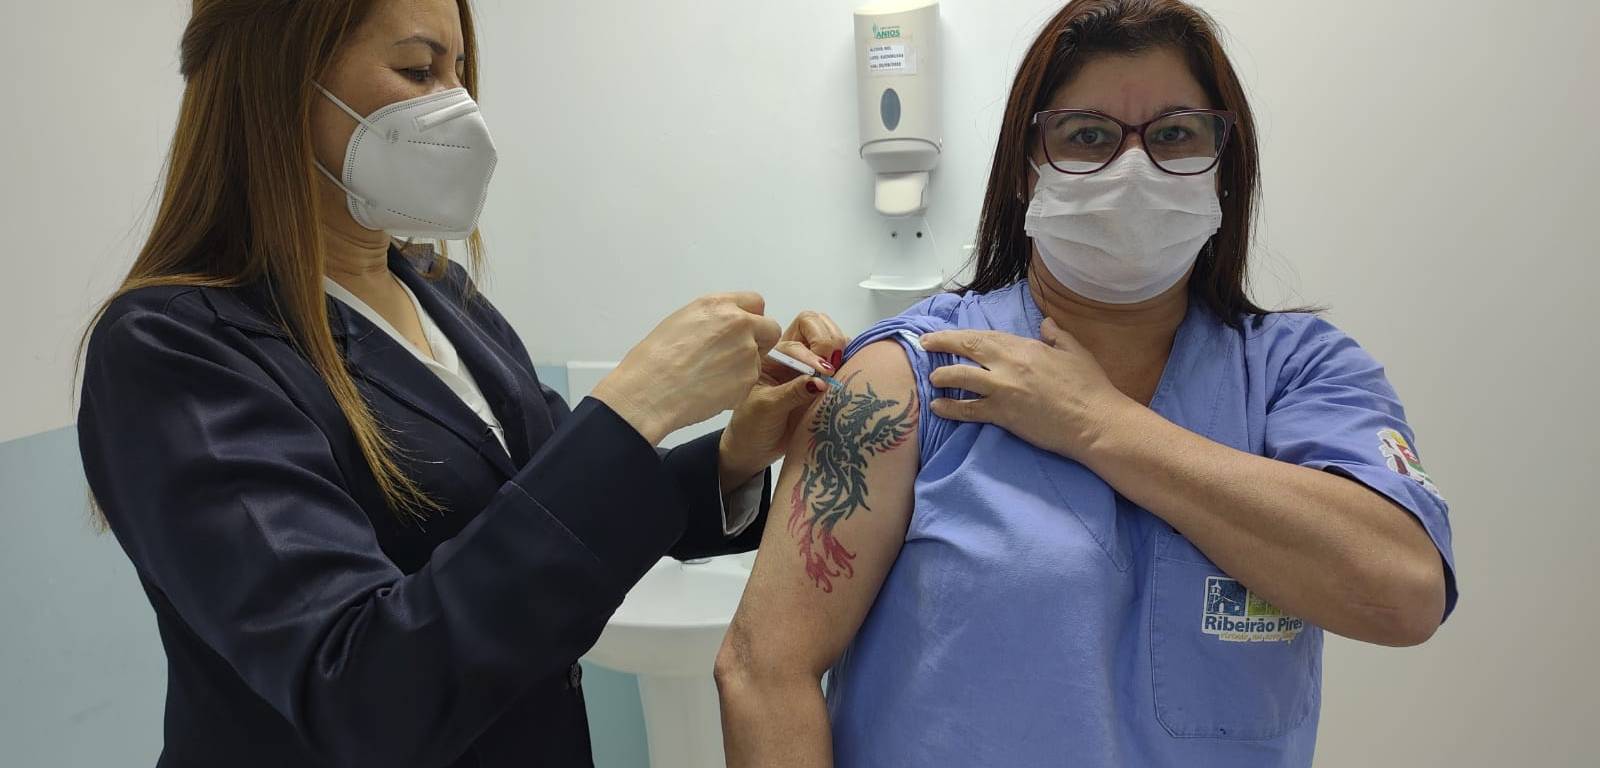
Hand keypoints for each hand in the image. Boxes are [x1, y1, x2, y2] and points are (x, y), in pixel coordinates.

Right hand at [593, 292, 782, 444]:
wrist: (650, 390)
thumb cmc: (655, 360)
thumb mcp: (681, 320)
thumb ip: (713, 318)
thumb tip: (725, 325)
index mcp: (718, 305)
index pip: (755, 302)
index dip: (752, 318)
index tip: (746, 328)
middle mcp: (738, 324)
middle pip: (770, 329)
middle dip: (761, 341)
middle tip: (738, 355)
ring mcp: (746, 352)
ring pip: (759, 359)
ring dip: (744, 367)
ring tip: (712, 376)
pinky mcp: (748, 379)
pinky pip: (750, 382)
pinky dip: (737, 387)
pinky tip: (712, 389)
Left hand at [719, 311, 849, 484]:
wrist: (755, 450)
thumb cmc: (752, 426)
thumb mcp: (767, 408)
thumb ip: (793, 393)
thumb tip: (821, 382)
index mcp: (771, 356)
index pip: (797, 341)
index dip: (811, 355)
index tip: (822, 375)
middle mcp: (792, 355)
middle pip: (815, 323)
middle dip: (827, 338)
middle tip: (831, 366)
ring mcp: (811, 367)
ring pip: (832, 338)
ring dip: (840, 348)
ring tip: (840, 369)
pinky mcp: (825, 382)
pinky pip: (842, 361)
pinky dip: (849, 361)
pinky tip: (849, 374)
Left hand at [920, 318, 1135, 461]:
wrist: (1095, 421)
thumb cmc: (1090, 386)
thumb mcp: (1075, 351)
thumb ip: (1056, 335)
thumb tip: (1045, 324)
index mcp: (1026, 347)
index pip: (986, 336)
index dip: (962, 334)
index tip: (947, 334)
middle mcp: (1010, 365)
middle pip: (968, 348)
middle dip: (942, 344)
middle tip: (925, 344)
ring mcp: (1004, 390)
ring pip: (961, 377)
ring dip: (943, 376)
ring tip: (932, 379)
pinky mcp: (1003, 415)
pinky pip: (969, 410)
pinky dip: (950, 408)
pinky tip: (937, 407)